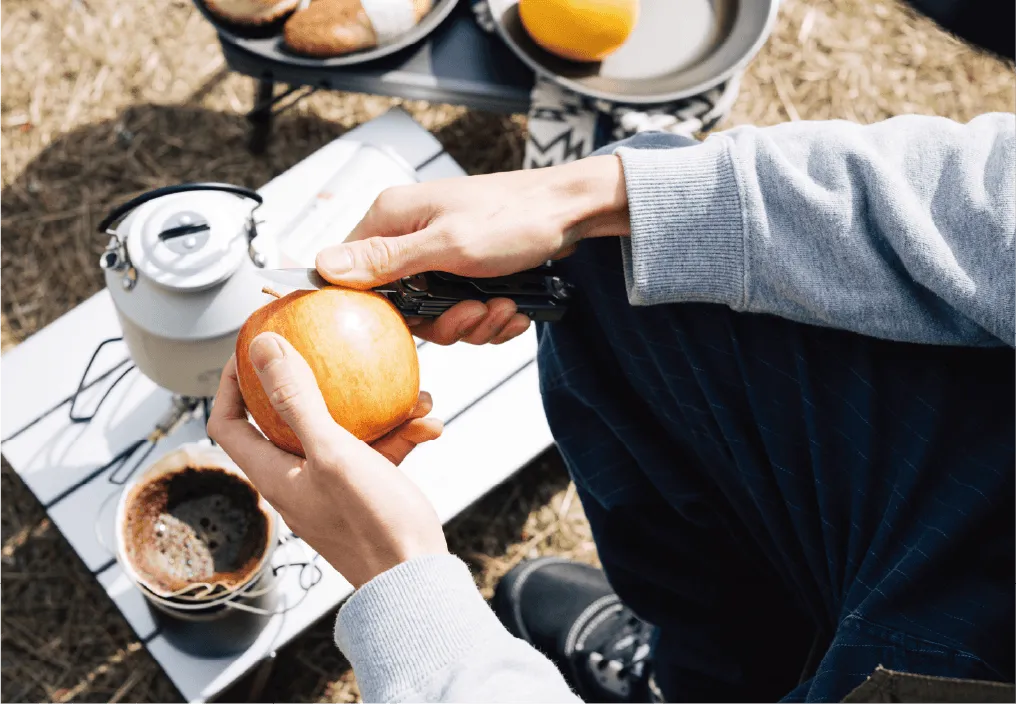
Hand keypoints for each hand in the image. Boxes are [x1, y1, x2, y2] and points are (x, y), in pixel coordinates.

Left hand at [207, 332, 447, 587]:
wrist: (415, 578)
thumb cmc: (371, 524)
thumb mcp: (332, 451)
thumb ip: (297, 399)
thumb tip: (262, 348)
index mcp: (273, 474)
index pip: (229, 422)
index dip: (231, 383)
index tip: (253, 350)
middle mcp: (298, 479)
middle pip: (290, 419)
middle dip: (317, 382)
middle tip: (328, 352)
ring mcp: (334, 486)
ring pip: (346, 431)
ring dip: (380, 411)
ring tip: (413, 397)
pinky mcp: (367, 491)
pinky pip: (379, 451)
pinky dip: (402, 435)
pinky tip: (429, 424)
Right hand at [315, 154, 628, 345]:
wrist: (572, 211)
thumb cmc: (516, 216)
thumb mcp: (447, 244)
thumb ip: (386, 260)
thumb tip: (325, 266)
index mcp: (393, 218)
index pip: (352, 272)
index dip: (377, 306)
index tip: (408, 319)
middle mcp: (410, 235)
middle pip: (400, 305)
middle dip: (444, 321)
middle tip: (474, 312)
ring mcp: (439, 254)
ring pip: (436, 314)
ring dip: (474, 322)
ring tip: (503, 306)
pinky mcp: (464, 270)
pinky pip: (463, 312)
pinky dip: (490, 318)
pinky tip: (512, 308)